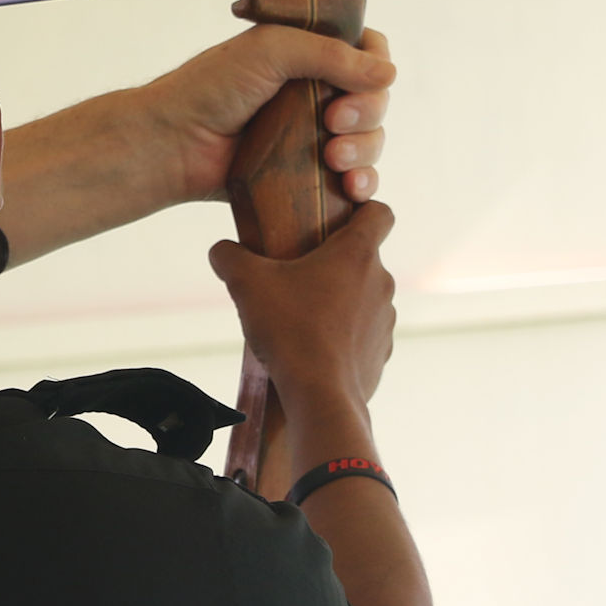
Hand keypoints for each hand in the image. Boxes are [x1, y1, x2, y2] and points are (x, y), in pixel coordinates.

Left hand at [150, 25, 393, 204]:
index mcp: (308, 54)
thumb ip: (330, 54)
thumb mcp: (270, 50)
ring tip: (334, 157)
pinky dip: (364, 182)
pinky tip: (352, 187)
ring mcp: (312, 133)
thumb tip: (388, 72)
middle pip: (375, 99)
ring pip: (370, 140)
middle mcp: (314, 91)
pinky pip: (355, 179)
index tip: (360, 81)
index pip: (368, 51)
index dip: (374, 66)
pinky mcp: (307, 173)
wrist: (173, 144)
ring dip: (366, 149)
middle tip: (332, 121)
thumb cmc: (210, 89)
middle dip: (367, 112)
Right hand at [208, 201, 395, 455]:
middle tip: (296, 277)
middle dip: (333, 264)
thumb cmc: (289, 330)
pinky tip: (313, 349)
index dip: (363, 209)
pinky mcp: (381, 353)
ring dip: (338, 302)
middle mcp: (381, 282)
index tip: (339, 220)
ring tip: (301, 318)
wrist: (319, 397)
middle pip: (363, 258)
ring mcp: (385, 320)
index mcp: (357, 253)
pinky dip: (342, 337)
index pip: (380, 212)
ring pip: (363, 298)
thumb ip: (229, 256)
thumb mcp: (246, 283)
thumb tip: (221, 250)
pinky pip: (362, 334)